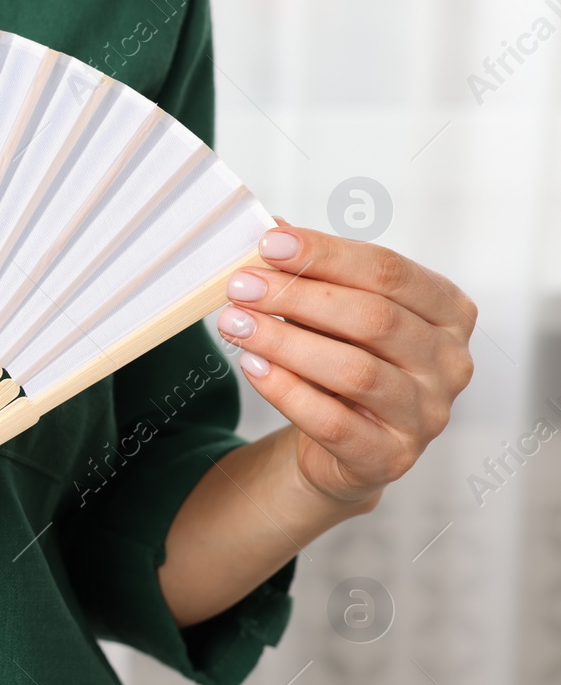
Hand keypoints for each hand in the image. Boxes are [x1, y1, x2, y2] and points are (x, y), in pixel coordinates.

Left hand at [215, 223, 476, 505]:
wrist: (341, 446)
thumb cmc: (343, 361)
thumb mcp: (333, 313)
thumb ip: (312, 272)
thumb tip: (273, 228)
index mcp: (448, 311)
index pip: (389, 271)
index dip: (326, 253)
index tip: (268, 243)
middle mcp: (450, 362)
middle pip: (373, 318)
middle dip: (298, 297)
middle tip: (240, 286)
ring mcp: (427, 414)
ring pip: (354, 371)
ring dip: (285, 342)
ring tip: (235, 324)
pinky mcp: (391, 457)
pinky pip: (334, 422)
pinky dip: (287, 391)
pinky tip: (252, 367)